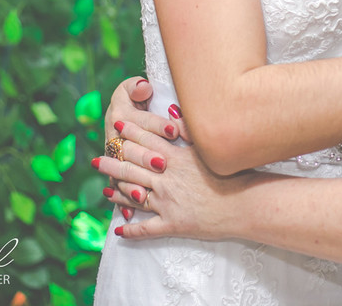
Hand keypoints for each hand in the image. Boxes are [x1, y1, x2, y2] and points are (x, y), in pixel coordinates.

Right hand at [99, 77, 187, 206]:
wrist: (122, 115)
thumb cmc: (135, 98)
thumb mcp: (135, 89)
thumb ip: (138, 88)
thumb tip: (143, 88)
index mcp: (120, 116)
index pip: (140, 121)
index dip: (157, 125)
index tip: (174, 130)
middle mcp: (114, 138)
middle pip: (130, 149)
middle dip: (145, 157)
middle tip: (162, 164)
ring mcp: (114, 157)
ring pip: (122, 172)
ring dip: (132, 183)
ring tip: (144, 193)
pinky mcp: (116, 171)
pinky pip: (119, 187)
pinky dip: (123, 200)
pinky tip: (132, 211)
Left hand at [99, 121, 255, 241]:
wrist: (245, 203)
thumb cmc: (233, 173)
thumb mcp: (208, 148)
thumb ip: (188, 130)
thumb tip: (171, 111)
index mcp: (175, 159)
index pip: (146, 142)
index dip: (129, 133)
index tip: (117, 127)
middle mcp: (165, 179)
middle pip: (132, 168)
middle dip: (112, 162)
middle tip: (96, 159)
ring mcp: (167, 203)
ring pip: (134, 196)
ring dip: (117, 192)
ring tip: (104, 189)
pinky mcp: (173, 224)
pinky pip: (146, 229)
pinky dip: (131, 229)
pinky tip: (119, 229)